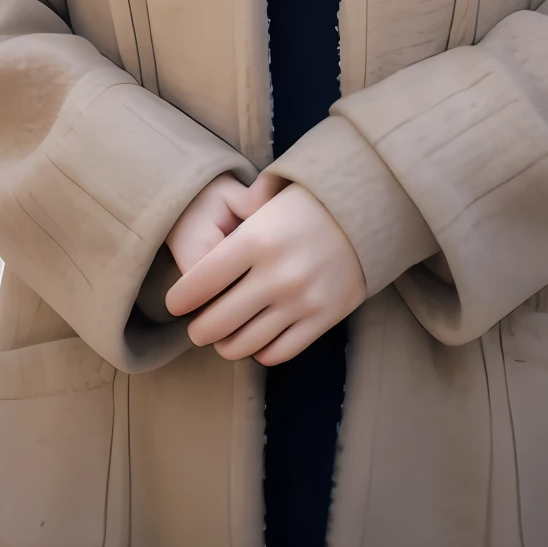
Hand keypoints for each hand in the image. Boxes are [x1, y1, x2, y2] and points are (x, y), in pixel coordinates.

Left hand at [165, 179, 366, 364]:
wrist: (371, 210)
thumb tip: (215, 223)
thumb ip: (240, 209)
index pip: (199, 284)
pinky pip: (277, 353)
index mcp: (257, 239)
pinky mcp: (322, 319)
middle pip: (215, 324)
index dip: (180, 299)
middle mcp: (276, 275)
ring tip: (227, 335)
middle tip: (200, 325)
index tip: (176, 304)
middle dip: (200, 329)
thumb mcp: (272, 194)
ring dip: (227, 345)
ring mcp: (300, 301)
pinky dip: (261, 351)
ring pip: (243, 346)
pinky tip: (259, 336)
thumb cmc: (312, 199)